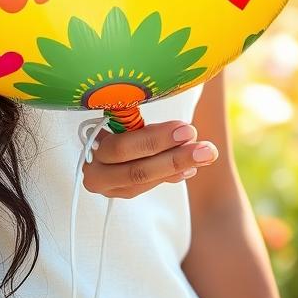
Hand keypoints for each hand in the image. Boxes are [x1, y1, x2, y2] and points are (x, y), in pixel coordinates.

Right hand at [81, 121, 218, 199]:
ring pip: (146, 180)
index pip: (123, 147)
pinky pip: (151, 185)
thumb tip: (166, 104)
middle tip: (203, 147)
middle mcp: (95, 174)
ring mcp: (110, 187)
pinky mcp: (124, 193)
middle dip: (173, 157)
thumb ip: (134, 116)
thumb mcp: (120, 117)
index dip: (155, 139)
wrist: (101, 142)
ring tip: (206, 152)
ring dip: (179, 165)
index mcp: (91, 147)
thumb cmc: (113, 120)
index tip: (184, 128)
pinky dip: (173, 175)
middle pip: (137, 170)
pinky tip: (192, 167)